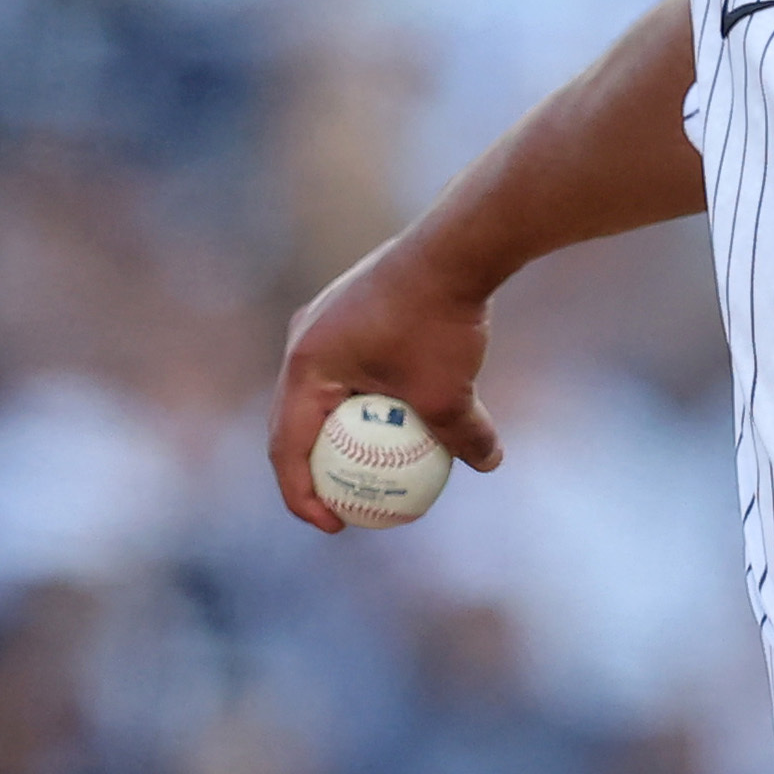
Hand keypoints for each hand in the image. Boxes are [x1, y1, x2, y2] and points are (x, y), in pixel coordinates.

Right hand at [267, 235, 509, 531]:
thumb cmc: (440, 322)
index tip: (337, 526)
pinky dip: (364, 401)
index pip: (286, 448)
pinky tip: (402, 416)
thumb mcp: (450, 393)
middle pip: (295, 423)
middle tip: (345, 506)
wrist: (453, 246)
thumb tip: (486, 464)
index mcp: (305, 368)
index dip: (303, 497)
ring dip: (340, 434)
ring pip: (322, 394)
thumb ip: (463, 438)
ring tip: (371, 468)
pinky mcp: (348, 310)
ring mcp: (323, 322)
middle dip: (315, 472)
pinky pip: (347, 370)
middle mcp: (303, 342)